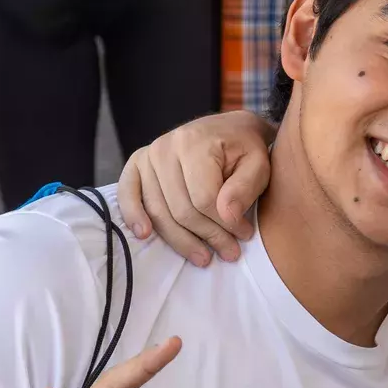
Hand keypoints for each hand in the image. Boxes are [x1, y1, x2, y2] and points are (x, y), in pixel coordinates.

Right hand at [116, 110, 274, 263]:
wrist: (229, 129)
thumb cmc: (245, 149)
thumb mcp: (259, 164)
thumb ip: (245, 188)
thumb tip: (227, 216)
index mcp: (195, 143)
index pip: (204, 199)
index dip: (225, 224)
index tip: (244, 234)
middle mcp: (165, 147)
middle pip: (181, 209)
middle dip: (208, 237)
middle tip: (230, 252)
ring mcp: (148, 155)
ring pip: (159, 211)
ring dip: (181, 240)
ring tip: (204, 257)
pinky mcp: (137, 164)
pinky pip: (128, 193)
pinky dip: (133, 215)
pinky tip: (144, 234)